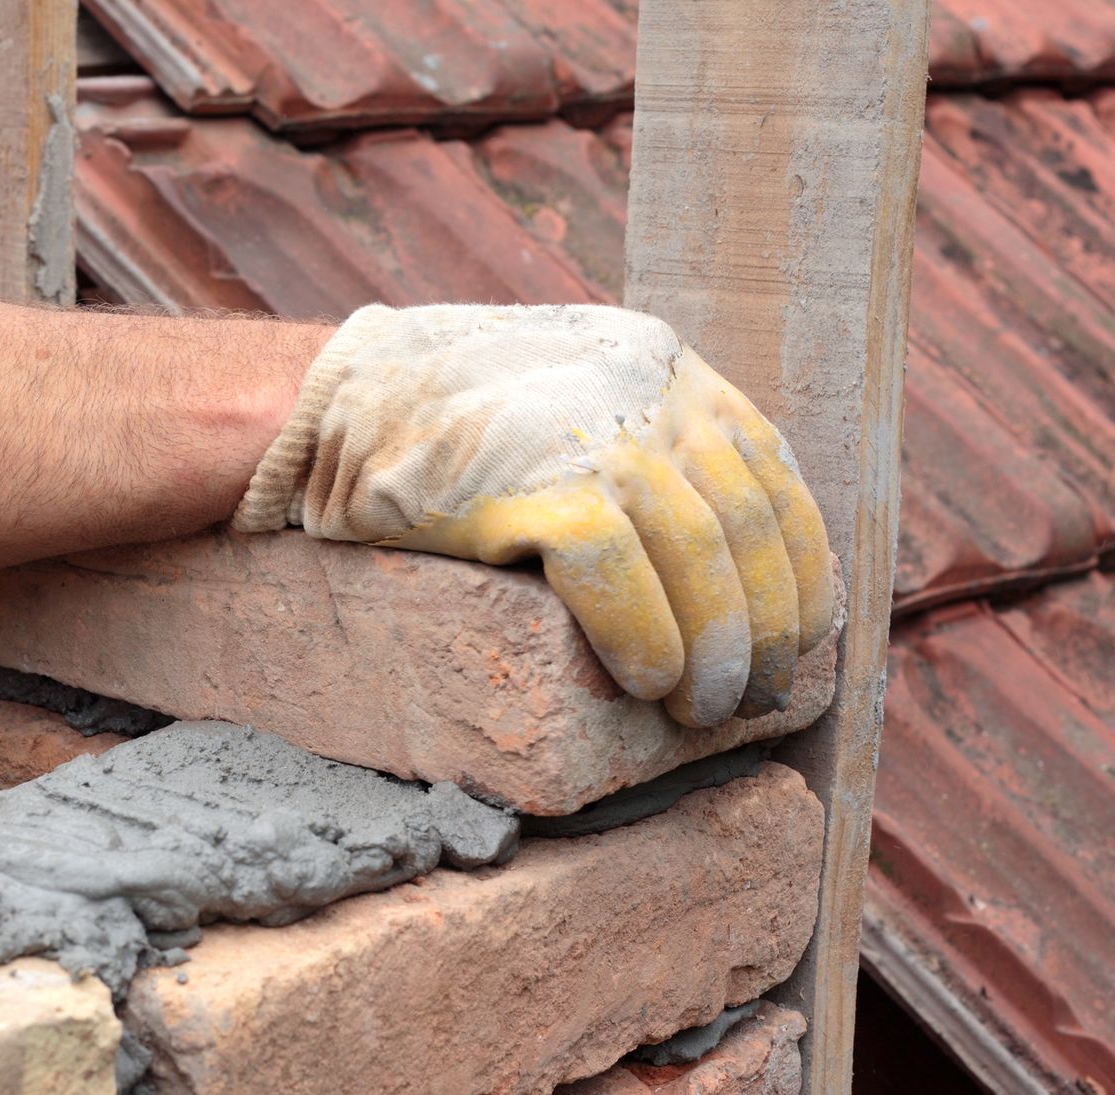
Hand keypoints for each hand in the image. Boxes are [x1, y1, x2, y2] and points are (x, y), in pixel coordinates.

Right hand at [232, 304, 832, 727]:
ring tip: (697, 710)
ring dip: (710, 650)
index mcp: (658, 363)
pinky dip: (645, 638)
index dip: (799, 566)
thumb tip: (708, 562)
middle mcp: (639, 384)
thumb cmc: (431, 432)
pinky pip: (618, 574)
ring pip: (697, 553)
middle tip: (744, 696)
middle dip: (762, 625)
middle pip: (745, 520)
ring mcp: (585, 429)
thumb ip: (634, 448)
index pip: (770, 470)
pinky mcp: (527, 482)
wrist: (314, 407)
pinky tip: (643, 683)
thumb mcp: (559, 404)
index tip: (799, 638)